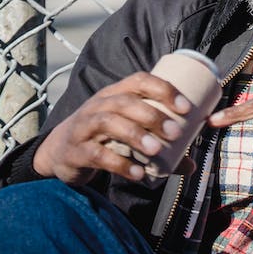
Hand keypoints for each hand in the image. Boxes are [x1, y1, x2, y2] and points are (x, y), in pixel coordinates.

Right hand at [33, 72, 193, 185]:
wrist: (60, 152)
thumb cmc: (105, 138)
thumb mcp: (129, 134)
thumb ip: (161, 148)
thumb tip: (192, 166)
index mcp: (115, 94)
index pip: (139, 80)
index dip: (163, 89)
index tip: (186, 107)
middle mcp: (98, 105)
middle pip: (125, 102)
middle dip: (152, 116)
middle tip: (176, 132)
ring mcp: (84, 127)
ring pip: (108, 123)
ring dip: (135, 135)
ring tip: (156, 150)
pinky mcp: (76, 151)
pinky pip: (97, 154)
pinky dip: (119, 163)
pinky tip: (138, 173)